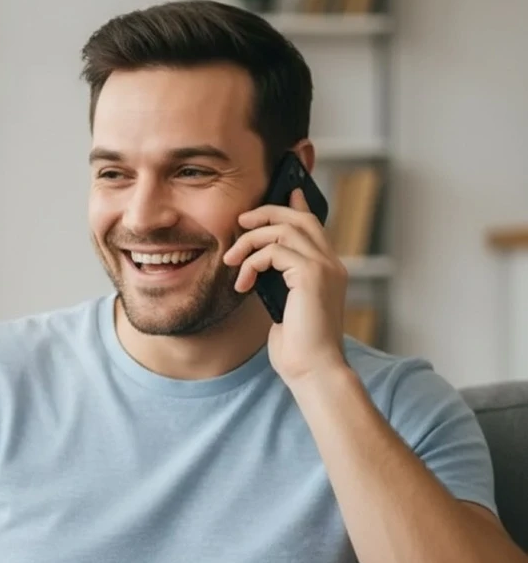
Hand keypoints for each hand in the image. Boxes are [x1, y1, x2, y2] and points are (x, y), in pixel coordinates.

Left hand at [223, 187, 348, 385]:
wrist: (313, 369)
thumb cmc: (298, 346)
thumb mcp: (284, 306)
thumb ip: (279, 282)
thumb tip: (258, 266)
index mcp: (328, 270)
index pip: (313, 226)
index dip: (295, 206)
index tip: (281, 193)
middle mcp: (332, 264)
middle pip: (299, 219)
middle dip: (266, 213)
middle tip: (240, 221)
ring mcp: (324, 267)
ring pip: (282, 230)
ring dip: (250, 241)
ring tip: (231, 261)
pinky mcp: (310, 275)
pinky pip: (274, 251)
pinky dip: (252, 262)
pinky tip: (242, 282)